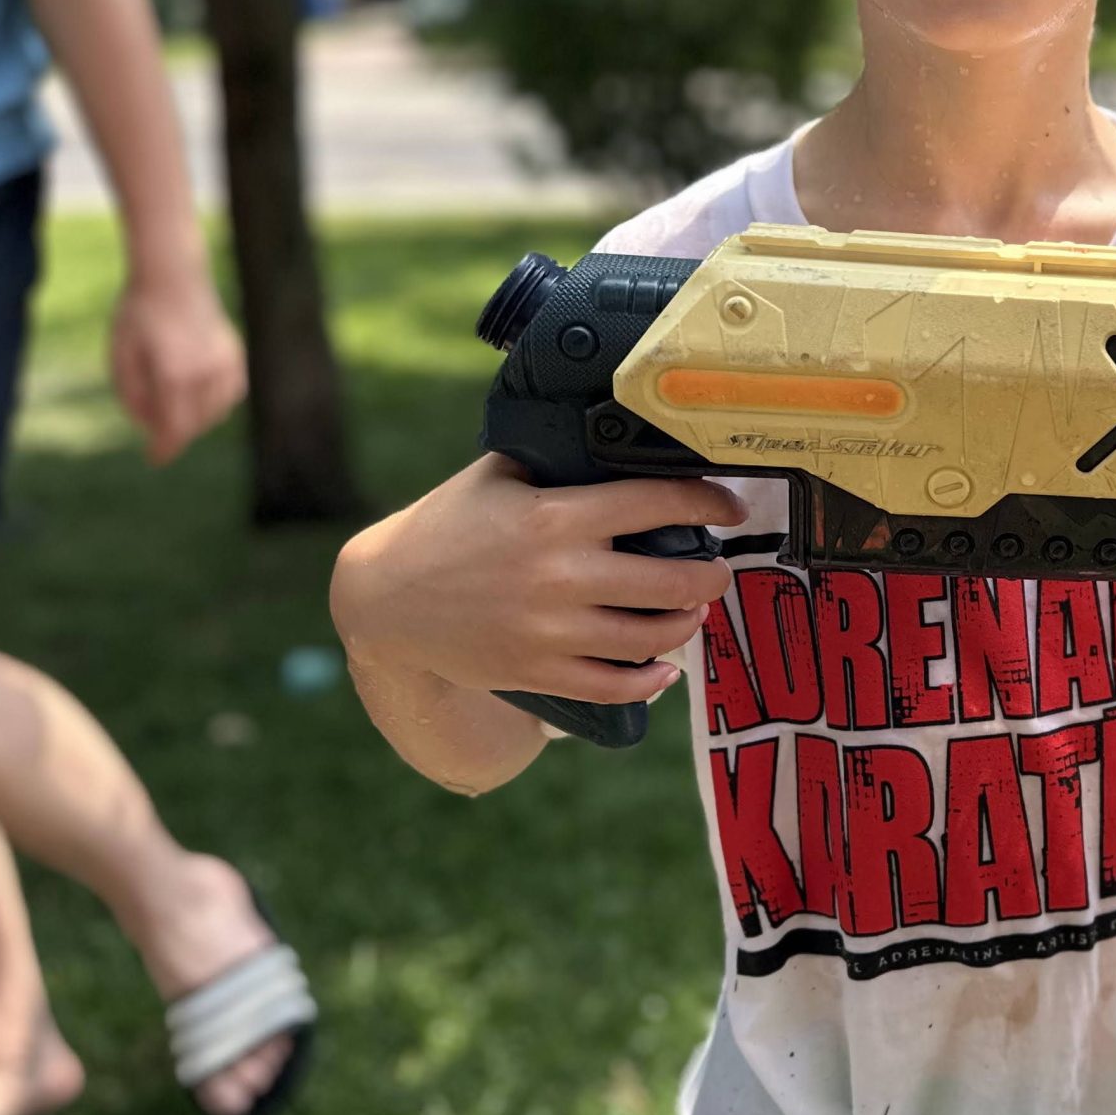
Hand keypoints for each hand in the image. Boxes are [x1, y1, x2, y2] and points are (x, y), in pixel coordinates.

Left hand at [109, 266, 245, 465]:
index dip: (165, 448)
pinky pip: (231, 393)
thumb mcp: (119, 356)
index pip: (175, 428)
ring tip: (174, 409)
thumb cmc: (138, 315)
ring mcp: (225, 363)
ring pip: (218, 411)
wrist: (173, 276)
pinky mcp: (236, 355)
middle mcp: (206, 373)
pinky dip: (217, 402)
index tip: (155, 459)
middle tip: (155, 432)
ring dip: (197, 419)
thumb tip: (148, 425)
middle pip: (195, 424)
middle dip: (176, 433)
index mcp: (174, 374)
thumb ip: (131, 396)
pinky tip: (197, 393)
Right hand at [330, 455, 747, 709]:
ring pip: (651, 636)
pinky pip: (614, 685)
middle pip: (672, 580)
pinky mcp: (536, 672)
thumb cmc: (448, 527)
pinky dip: (650, 678)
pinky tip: (664, 667)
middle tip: (717, 569)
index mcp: (557, 516)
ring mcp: (550, 631)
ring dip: (686, 623)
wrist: (384, 599)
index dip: (709, 503)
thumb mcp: (498, 477)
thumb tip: (617, 429)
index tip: (731, 507)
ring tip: (692, 611)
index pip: (658, 502)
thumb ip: (557, 459)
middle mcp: (561, 575)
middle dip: (710, 575)